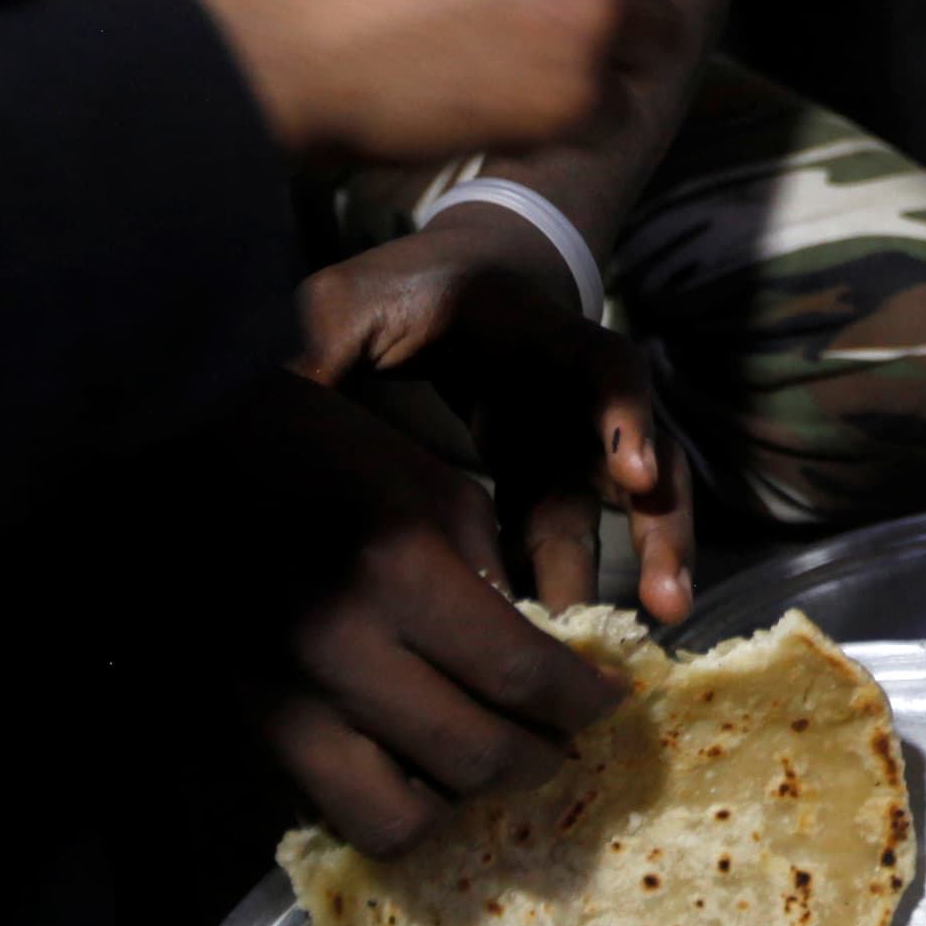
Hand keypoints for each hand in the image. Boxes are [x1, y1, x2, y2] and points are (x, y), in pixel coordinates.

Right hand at [196, 372, 630, 855]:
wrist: (182, 460)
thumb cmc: (324, 453)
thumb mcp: (433, 489)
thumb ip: (496, 580)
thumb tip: (548, 664)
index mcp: (402, 571)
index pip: (520, 676)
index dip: (582, 704)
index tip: (609, 704)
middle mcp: (344, 651)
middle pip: (473, 760)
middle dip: (540, 762)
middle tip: (563, 744)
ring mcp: (287, 701)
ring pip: (399, 819)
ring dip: (463, 805)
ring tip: (489, 764)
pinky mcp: (250, 728)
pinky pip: (338, 806)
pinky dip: (394, 804)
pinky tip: (423, 769)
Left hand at [299, 210, 696, 622]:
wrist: (452, 281)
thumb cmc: (404, 291)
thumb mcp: (353, 305)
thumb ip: (320, 348)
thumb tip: (262, 402)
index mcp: (541, 337)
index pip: (603, 368)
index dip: (623, 418)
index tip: (630, 475)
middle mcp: (580, 393)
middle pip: (644, 454)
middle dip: (659, 525)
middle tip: (662, 601)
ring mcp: (578, 439)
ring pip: (635, 504)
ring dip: (654, 559)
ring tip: (659, 622)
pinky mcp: (556, 479)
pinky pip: (580, 535)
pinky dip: (578, 584)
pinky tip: (570, 644)